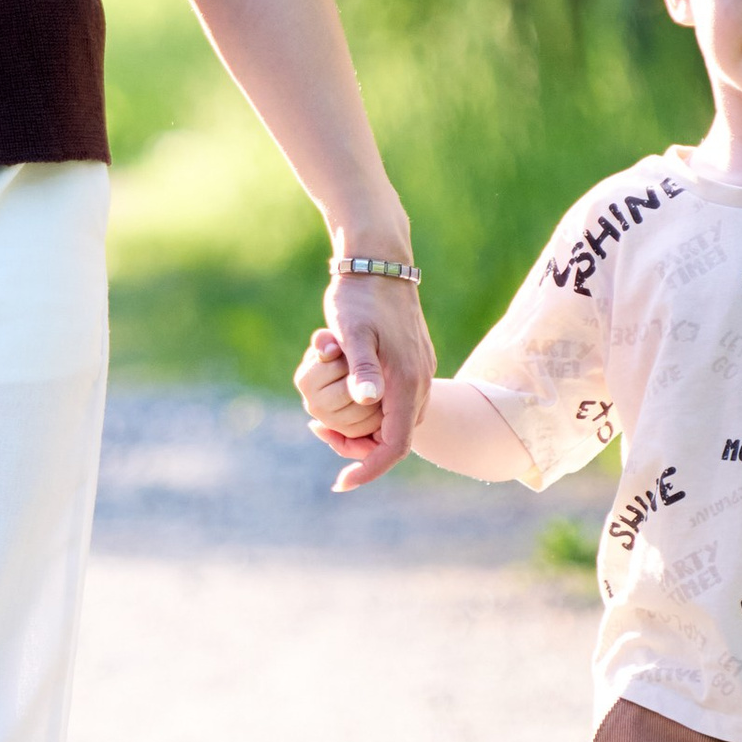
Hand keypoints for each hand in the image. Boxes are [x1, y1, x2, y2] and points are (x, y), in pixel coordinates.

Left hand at [307, 272, 433, 491]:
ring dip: (368, 432)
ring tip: (327, 425)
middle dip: (362, 451)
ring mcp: (420, 371)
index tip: (341, 482)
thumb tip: (367, 401)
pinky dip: (375, 412)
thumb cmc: (360, 296)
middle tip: (320, 438)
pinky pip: (400, 402)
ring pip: (399, 421)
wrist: (380, 259)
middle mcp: (420, 381)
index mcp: (406, 380)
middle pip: (397, 438)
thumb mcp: (353, 331)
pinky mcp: (414, 361)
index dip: (369, 468)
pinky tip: (347, 401)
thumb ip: (362, 368)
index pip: (395, 445)